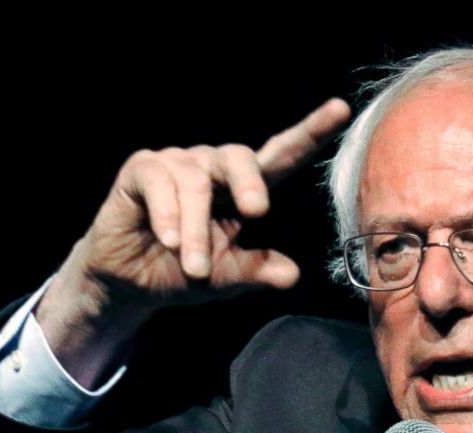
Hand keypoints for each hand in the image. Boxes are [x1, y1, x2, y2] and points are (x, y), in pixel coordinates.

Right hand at [35, 98, 350, 386]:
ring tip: (194, 267)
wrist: (130, 282)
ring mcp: (177, 163)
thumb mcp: (225, 277)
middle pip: (240, 156)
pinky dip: (168, 215)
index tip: (341, 109)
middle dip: (250, 182)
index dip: (311, 132)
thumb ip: (256, 271)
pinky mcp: (143, 169)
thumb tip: (292, 274)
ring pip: (196, 184)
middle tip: (258, 211)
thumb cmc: (184, 271)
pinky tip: (170, 241)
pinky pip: (160, 182)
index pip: (281, 155)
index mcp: (243, 189)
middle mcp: (213, 168)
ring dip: (198, 232)